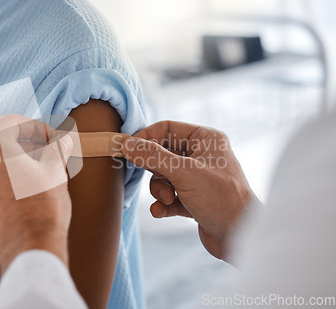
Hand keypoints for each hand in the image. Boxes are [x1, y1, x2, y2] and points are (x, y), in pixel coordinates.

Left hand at [0, 114, 73, 272]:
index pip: (11, 123)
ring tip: (33, 183)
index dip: (35, 126)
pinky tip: (20, 204)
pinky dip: (1, 194)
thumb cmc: (44, 206)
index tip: (51, 139)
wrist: (30, 249)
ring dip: (10, 172)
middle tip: (45, 158)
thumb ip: (56, 149)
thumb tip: (62, 141)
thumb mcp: (56, 171)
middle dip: (23, 149)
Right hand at [122, 121, 259, 261]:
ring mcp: (198, 178)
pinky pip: (170, 195)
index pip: (167, 129)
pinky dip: (164, 203)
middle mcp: (202, 155)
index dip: (146, 138)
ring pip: (163, 177)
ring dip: (160, 190)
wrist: (240, 238)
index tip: (127, 149)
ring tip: (168, 200)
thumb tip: (127, 143)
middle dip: (155, 171)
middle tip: (155, 180)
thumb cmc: (220, 199)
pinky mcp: (194, 198)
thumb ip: (152, 156)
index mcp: (206, 139)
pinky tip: (162, 211)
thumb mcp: (183, 173)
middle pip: (162, 154)